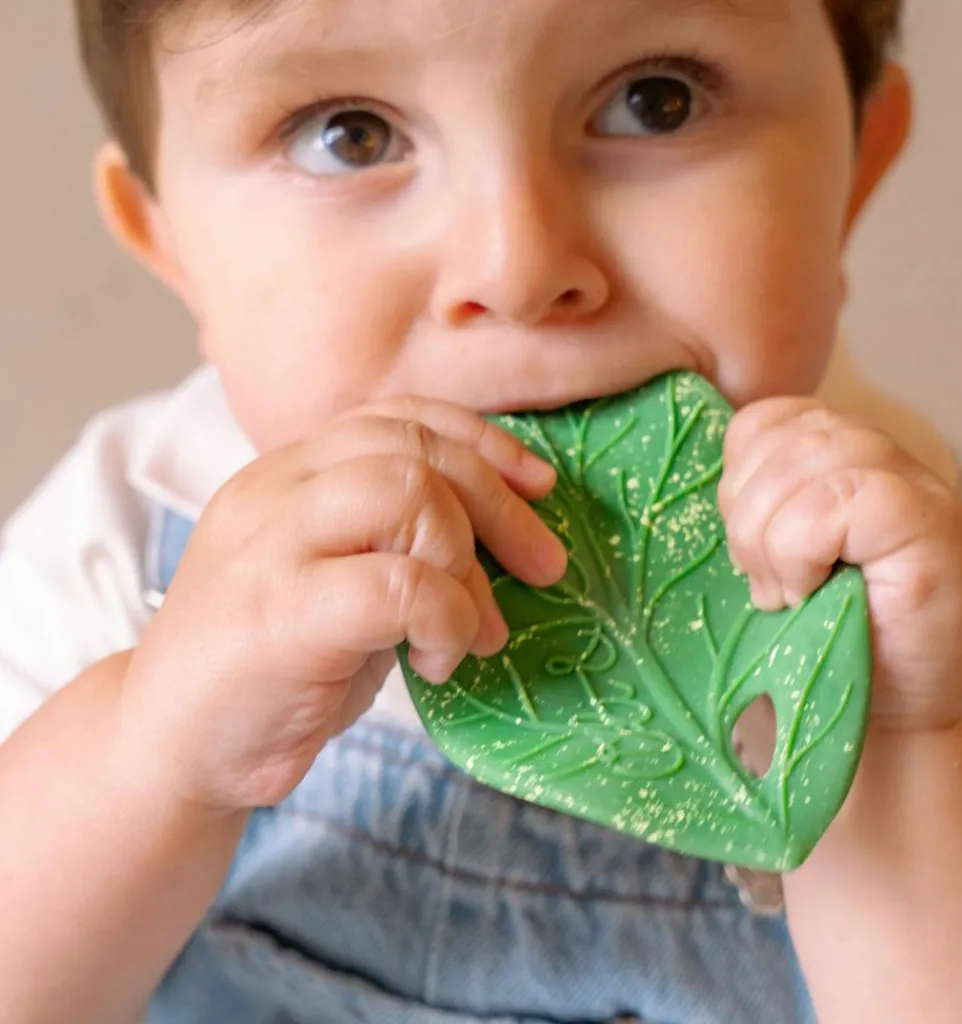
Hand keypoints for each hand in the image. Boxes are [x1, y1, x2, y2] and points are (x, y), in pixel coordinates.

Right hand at [118, 397, 566, 810]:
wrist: (171, 748)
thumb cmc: (273, 669)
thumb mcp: (342, 583)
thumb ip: (400, 543)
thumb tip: (511, 535)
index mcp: (289, 473)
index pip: (396, 416)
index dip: (483, 442)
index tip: (539, 487)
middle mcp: (274, 490)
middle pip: (413, 445)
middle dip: (500, 504)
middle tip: (543, 569)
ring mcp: (268, 545)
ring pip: (406, 491)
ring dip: (466, 563)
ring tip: (475, 631)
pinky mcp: (277, 612)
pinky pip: (398, 583)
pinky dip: (446, 618)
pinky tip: (438, 662)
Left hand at [718, 398, 961, 734]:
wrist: (877, 726)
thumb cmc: (816, 645)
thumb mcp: (772, 559)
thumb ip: (760, 504)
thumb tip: (704, 476)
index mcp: (847, 460)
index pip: (769, 419)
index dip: (736, 474)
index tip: (744, 543)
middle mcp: (892, 463)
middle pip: (786, 435)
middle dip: (746, 513)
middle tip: (760, 581)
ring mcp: (921, 492)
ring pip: (809, 459)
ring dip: (770, 538)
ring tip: (783, 593)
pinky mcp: (934, 530)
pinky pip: (839, 500)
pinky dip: (800, 550)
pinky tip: (807, 594)